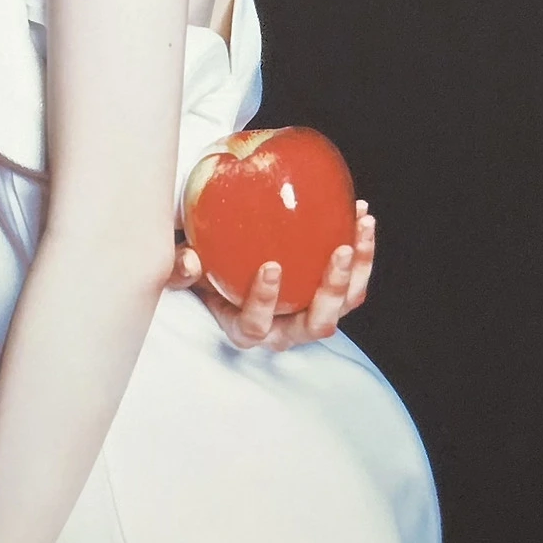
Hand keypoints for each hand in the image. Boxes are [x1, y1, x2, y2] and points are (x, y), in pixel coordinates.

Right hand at [165, 198, 376, 350]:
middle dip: (331, 291)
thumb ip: (180, 266)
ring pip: (343, 304)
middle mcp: (282, 328)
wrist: (227, 253)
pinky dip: (363, 250)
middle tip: (339, 250)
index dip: (264, 302)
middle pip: (313, 325)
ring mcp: (309, 312)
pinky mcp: (330, 294)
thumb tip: (192, 259)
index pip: (256, 326)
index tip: (270, 266)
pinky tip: (361, 214)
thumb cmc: (203, 261)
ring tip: (361, 225)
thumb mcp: (182, 264)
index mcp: (244, 326)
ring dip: (358, 267)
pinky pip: (353, 279)